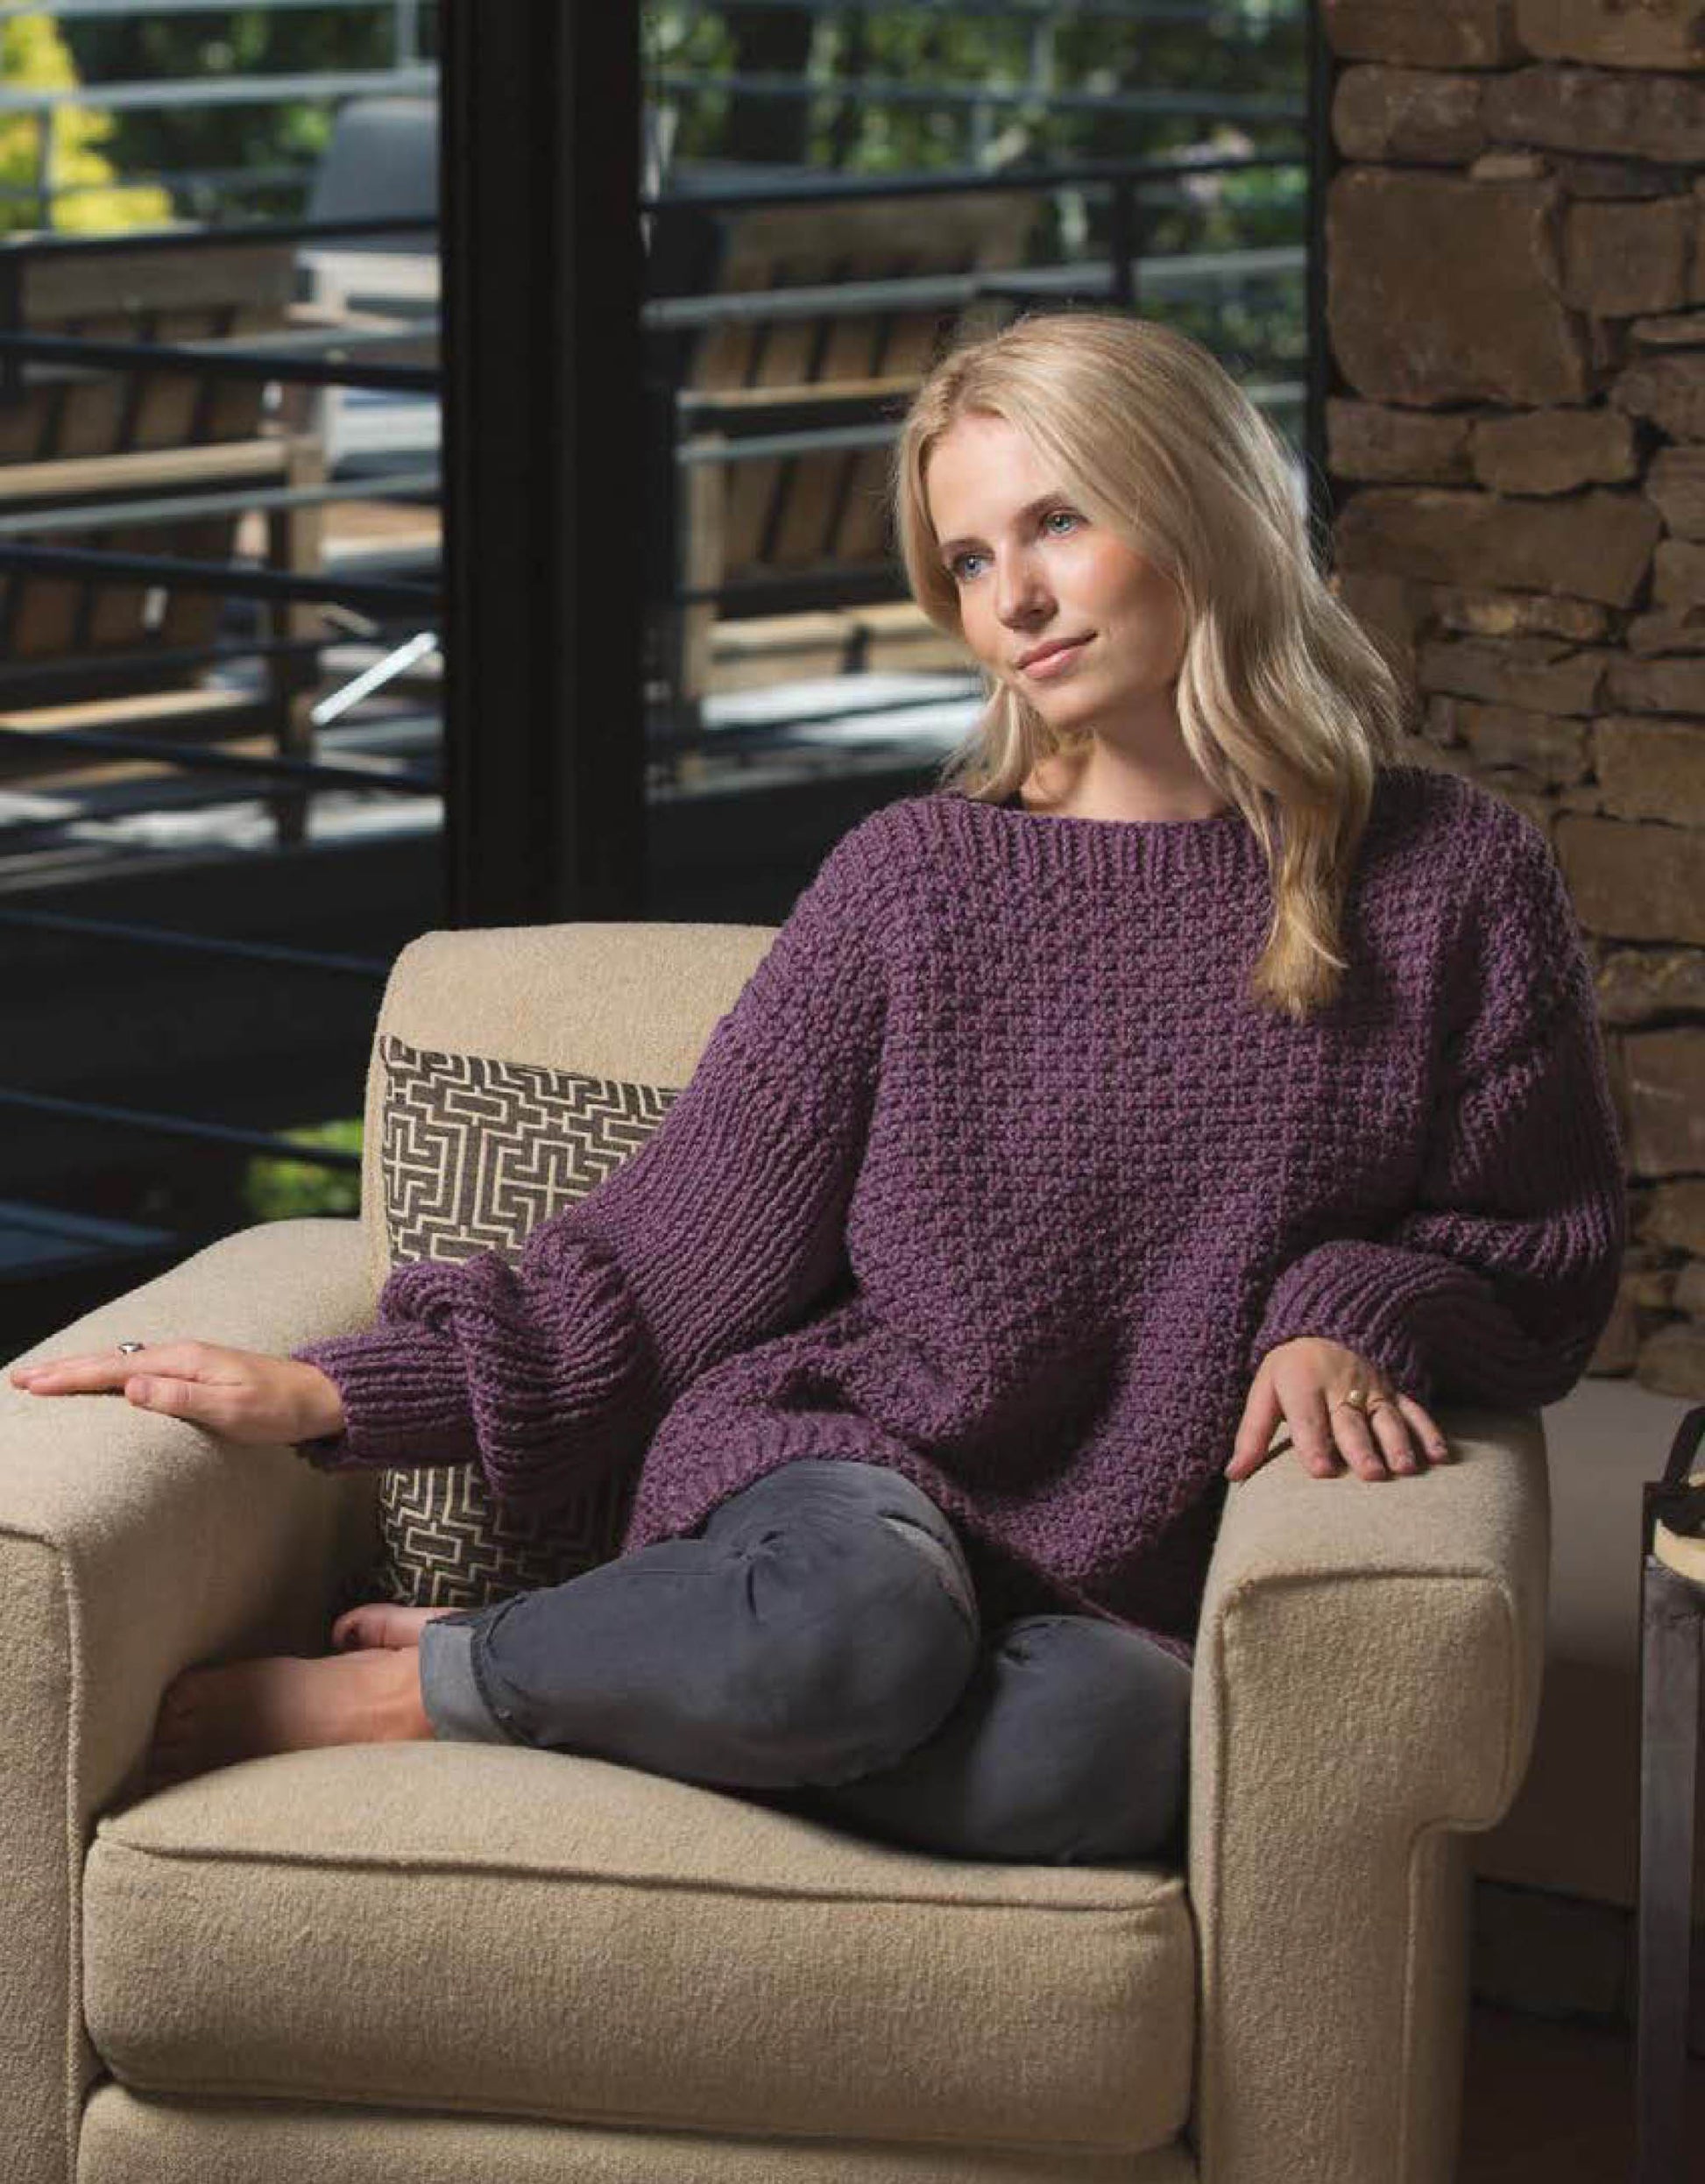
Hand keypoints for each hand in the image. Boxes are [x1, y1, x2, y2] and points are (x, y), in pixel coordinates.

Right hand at [9, 1341, 344, 1445]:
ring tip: (46, 1377)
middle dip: (63, 1369)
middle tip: (19, 1378)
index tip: (31, 1384)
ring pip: (121, 1362)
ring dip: (81, 1369)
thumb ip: (182, 1398)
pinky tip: (100, 1378)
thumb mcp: (233, 1409)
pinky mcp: (195, 1372)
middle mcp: (181, 1354)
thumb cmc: (279, 1408)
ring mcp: (188, 1361)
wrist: (319, 1396)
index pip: (114, 1370)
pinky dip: (108, 1372)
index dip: (70, 1378)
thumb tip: (131, 1387)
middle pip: (110, 1360)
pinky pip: (138, 1368)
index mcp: (184, 1361)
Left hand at [1226, 1336, 1449, 1483]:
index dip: (1314, 1444)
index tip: (1322, 1472)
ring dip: (1398, 1442)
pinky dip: (1429, 1431)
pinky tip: (1441, 1456)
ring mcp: (1372, 1387)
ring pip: (1387, 1417)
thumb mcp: (1264, 1391)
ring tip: (1405, 1469)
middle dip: (1361, 1448)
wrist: (1326, 1321)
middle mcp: (1339, 1385)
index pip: (1308, 1418)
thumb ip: (1251, 1434)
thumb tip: (1233, 1475)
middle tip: (1371, 1475)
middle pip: (1351, 1421)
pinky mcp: (1395, 1389)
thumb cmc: (1289, 1369)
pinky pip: (1414, 1410)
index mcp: (1302, 1384)